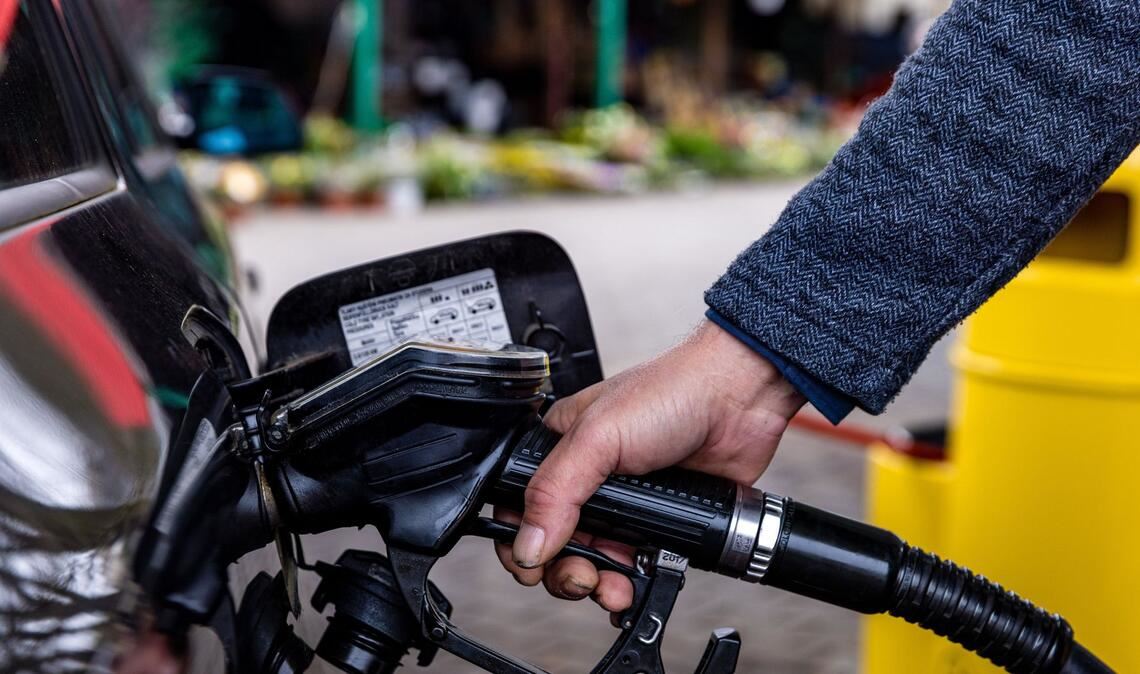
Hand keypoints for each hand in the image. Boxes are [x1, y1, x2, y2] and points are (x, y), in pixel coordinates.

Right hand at [493, 320, 804, 611]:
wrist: (739, 402)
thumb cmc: (671, 392)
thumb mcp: (598, 437)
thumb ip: (556, 492)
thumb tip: (528, 544)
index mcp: (561, 450)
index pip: (519, 504)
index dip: (519, 541)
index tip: (532, 565)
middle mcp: (588, 480)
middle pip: (554, 544)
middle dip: (561, 570)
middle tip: (580, 577)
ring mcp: (624, 504)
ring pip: (593, 562)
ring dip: (595, 584)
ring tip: (610, 587)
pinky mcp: (658, 523)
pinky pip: (632, 567)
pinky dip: (629, 584)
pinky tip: (632, 587)